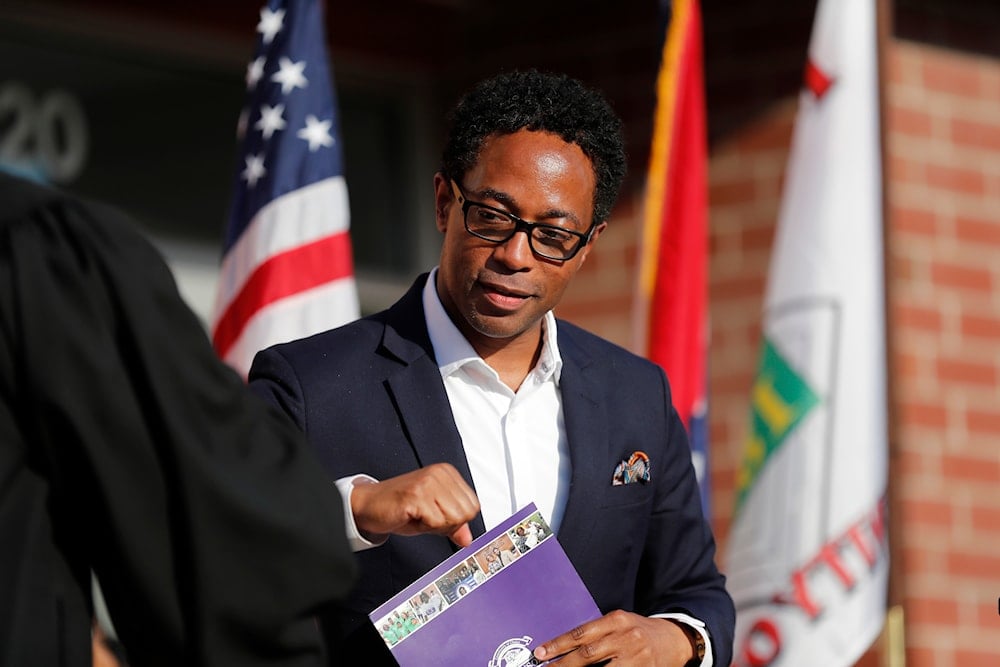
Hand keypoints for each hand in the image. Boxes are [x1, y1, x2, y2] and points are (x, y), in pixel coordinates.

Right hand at [350, 463, 479, 546]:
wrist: (368, 504)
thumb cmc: (398, 506)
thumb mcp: (432, 515)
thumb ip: (453, 524)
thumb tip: (468, 539)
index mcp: (447, 473)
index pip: (473, 506)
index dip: (455, 520)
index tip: (436, 515)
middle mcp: (439, 473)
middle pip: (465, 513)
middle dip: (446, 524)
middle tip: (426, 517)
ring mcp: (428, 482)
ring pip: (452, 518)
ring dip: (434, 525)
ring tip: (418, 515)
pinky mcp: (416, 494)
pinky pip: (435, 522)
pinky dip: (424, 527)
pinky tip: (411, 516)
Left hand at [533, 611, 694, 665]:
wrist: (673, 640)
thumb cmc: (639, 631)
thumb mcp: (620, 623)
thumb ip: (597, 633)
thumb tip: (565, 647)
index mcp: (617, 620)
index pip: (582, 633)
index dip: (559, 644)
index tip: (541, 653)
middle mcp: (626, 637)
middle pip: (588, 654)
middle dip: (563, 664)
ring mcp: (637, 658)